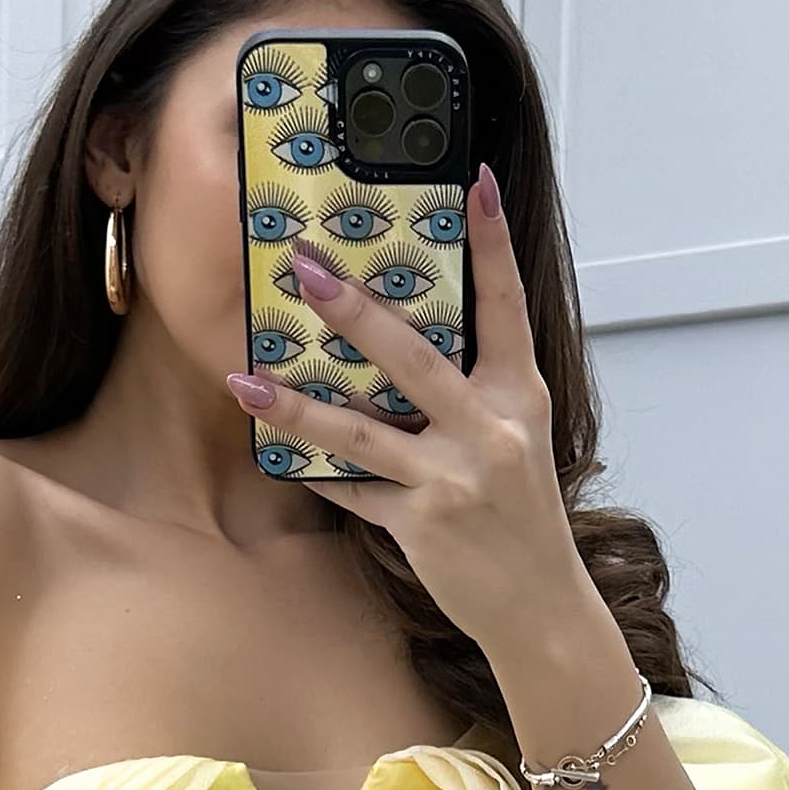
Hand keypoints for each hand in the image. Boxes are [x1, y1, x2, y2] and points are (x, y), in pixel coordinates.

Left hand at [226, 165, 592, 667]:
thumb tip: (405, 341)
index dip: (492, 243)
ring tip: (248, 378)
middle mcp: (490, 430)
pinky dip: (316, 472)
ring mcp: (454, 479)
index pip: (506, 306)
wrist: (541, 607)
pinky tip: (277, 453)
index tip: (476, 182)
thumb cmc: (524, 518)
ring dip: (299, 405)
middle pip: (414, 358)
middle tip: (304, 268)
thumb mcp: (516, 440)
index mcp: (518, 396)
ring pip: (364, 432)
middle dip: (355, 311)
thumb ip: (473, 391)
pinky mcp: (423, 524)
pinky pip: (354, 491)